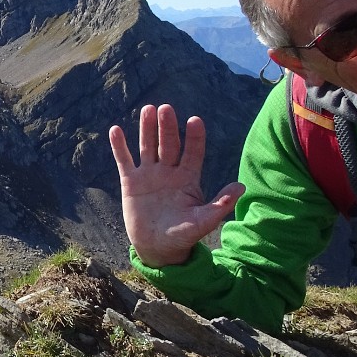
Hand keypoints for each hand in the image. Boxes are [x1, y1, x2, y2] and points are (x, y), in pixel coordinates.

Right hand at [109, 103, 245, 268]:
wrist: (157, 247)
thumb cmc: (183, 235)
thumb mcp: (203, 222)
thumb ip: (220, 205)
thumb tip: (241, 187)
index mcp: (188, 179)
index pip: (193, 153)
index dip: (194, 138)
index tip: (195, 121)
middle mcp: (169, 172)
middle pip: (168, 144)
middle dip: (167, 127)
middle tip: (166, 108)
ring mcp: (149, 175)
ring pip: (148, 147)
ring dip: (147, 129)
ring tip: (147, 109)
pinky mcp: (130, 182)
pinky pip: (124, 160)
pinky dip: (119, 146)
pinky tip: (115, 130)